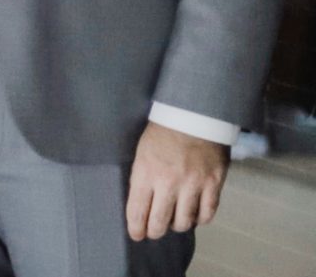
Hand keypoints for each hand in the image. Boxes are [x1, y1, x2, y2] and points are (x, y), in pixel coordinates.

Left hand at [126, 121, 227, 240]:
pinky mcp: (214, 183)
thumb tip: (141, 205)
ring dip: (177, 226)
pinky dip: (201, 219)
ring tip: (174, 222)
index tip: (136, 235)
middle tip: (154, 232)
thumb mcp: (141, 153)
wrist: (194, 115)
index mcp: (146, 172)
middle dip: (154, 231)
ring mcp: (193, 184)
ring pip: (184, 221)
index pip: (138, 210)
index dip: (136, 228)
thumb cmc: (162, 133)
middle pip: (160, 222)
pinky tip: (195, 216)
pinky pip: (208, 213)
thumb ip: (142, 179)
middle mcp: (169, 182)